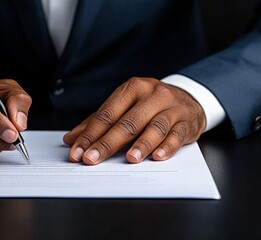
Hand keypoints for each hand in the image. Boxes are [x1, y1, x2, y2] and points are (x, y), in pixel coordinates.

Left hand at [63, 77, 205, 163]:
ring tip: (129, 158)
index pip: (107, 114)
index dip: (90, 134)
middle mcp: (152, 95)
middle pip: (127, 122)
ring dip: (141, 144)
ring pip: (154, 127)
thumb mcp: (124, 106)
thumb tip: (71, 139)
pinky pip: (176, 135)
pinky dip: (167, 147)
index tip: (77, 151)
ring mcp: (171, 108)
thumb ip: (98, 122)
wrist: (188, 99)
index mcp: (132, 89)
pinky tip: (157, 156)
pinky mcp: (186, 122)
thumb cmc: (149, 104)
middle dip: (107, 143)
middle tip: (92, 158)